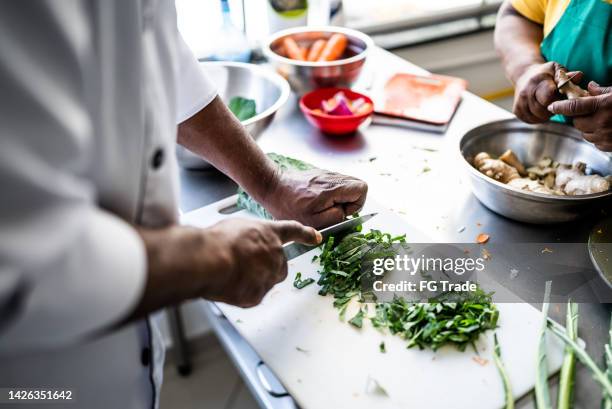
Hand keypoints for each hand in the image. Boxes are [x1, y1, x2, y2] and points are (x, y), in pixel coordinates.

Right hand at [131, 218, 320, 317]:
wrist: (210, 260)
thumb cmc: (218, 240)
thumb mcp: (235, 227)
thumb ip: (248, 237)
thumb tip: (245, 246)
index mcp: (270, 234)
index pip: (293, 231)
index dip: (306, 234)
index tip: (316, 237)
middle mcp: (275, 255)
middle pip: (280, 266)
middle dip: (268, 268)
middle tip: (246, 266)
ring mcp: (269, 276)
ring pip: (265, 282)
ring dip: (252, 280)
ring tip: (230, 273)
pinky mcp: (258, 295)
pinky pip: (251, 296)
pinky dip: (241, 293)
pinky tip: (227, 284)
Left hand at [264, 168, 367, 228]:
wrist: (272, 187)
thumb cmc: (289, 206)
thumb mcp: (313, 221)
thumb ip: (335, 217)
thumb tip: (345, 213)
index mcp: (332, 187)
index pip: (362, 189)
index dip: (356, 204)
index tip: (341, 212)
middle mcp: (332, 176)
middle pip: (358, 184)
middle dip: (351, 200)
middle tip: (335, 209)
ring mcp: (326, 173)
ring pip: (348, 184)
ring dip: (342, 197)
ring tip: (326, 205)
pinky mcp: (320, 174)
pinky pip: (336, 183)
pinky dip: (333, 193)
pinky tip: (318, 199)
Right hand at [513, 62, 578, 122]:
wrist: (523, 75)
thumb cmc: (545, 73)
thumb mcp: (556, 69)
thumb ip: (567, 75)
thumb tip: (579, 76)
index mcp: (537, 82)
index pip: (549, 97)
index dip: (559, 100)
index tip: (562, 97)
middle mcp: (525, 93)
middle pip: (545, 110)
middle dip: (555, 108)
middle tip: (557, 101)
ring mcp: (519, 103)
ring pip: (539, 118)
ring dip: (548, 114)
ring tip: (549, 104)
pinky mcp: (517, 111)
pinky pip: (532, 121)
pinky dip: (539, 117)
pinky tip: (541, 109)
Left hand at [548, 82, 611, 151]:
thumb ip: (602, 91)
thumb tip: (588, 87)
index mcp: (603, 106)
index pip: (573, 107)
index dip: (560, 107)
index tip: (552, 106)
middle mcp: (602, 122)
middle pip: (576, 122)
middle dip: (578, 117)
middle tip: (586, 111)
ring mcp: (605, 136)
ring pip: (584, 133)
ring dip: (587, 127)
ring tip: (599, 120)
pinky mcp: (610, 146)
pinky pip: (594, 142)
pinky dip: (596, 136)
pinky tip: (606, 129)